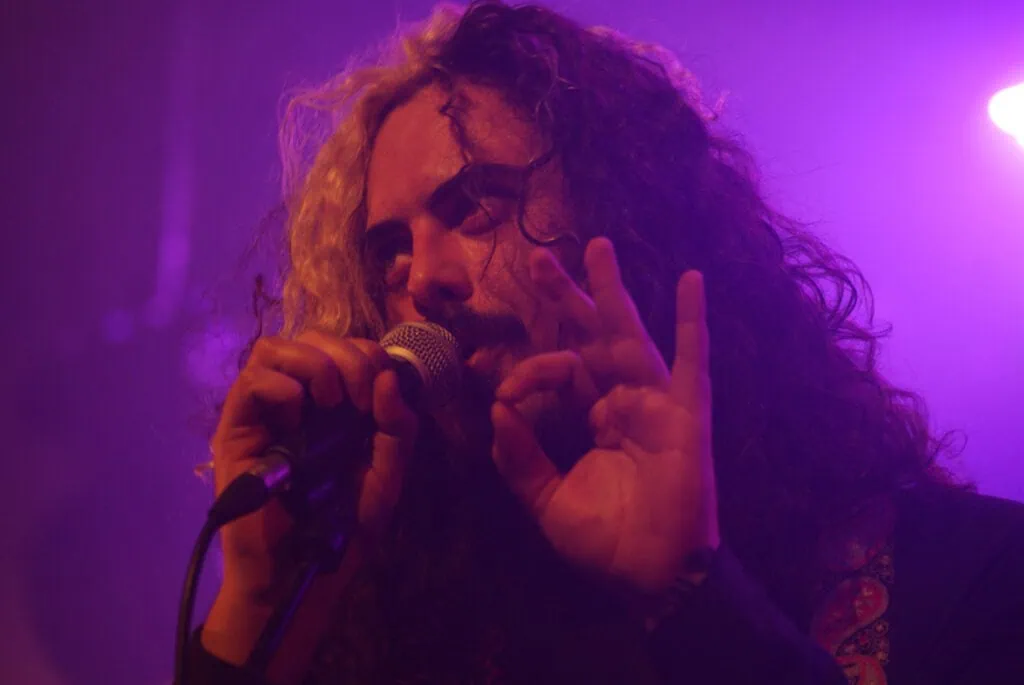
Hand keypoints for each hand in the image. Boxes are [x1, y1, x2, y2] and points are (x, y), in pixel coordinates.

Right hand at [202, 331, 417, 674]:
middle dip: (347, 356)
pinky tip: (298, 418)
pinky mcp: (235, 430)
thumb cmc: (341, 529)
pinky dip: (282, 387)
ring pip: (275, 348)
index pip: (346, 349)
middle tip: (360, 398)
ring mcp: (263, 413)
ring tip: (332, 402)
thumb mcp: (386, 476)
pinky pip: (252, 381)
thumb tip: (390, 376)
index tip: (381, 395)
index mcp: (334, 405)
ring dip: (314, 363)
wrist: (299, 575)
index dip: (368, 356)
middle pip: (312, 338)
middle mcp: (297, 401)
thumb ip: (397, 428)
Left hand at [491, 238, 718, 596]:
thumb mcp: (547, 500)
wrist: (650, 575)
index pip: (558, 371)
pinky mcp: (684, 413)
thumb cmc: (605, 541)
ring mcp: (654, 401)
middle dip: (565, 298)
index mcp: (592, 417)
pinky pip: (691, 360)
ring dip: (612, 291)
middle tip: (538, 258)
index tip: (506, 395)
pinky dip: (693, 321)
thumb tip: (497, 410)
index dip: (528, 371)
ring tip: (596, 245)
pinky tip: (691, 280)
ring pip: (629, 335)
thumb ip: (520, 458)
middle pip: (590, 336)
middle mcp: (621, 400)